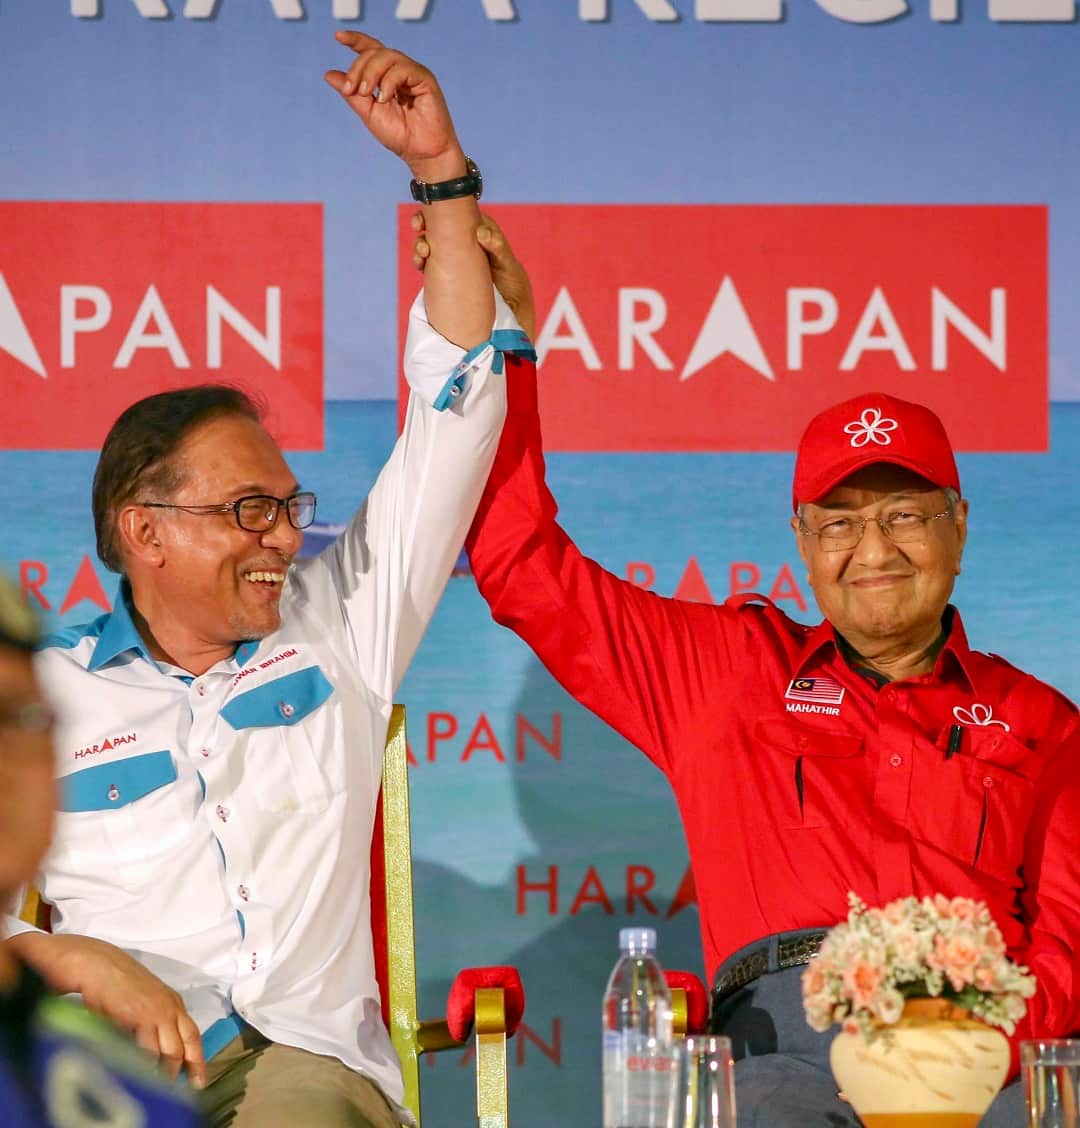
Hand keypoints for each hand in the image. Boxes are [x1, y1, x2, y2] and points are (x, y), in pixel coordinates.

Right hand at [30, 934, 205, 1087]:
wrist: (99, 966)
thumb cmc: (118, 985)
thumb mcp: (144, 1001)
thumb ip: (153, 1023)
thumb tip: (155, 1054)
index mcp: (174, 1004)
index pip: (193, 1035)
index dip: (197, 1060)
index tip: (199, 1081)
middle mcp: (171, 1008)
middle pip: (185, 1046)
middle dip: (184, 1071)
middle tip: (182, 1092)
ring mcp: (157, 1012)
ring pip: (168, 1053)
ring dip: (162, 1074)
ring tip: (155, 1089)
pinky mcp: (140, 1017)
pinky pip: (147, 1050)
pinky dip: (145, 1066)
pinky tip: (140, 1076)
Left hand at [325, 32, 463, 179]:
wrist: (422, 154)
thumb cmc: (400, 136)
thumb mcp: (369, 113)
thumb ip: (352, 94)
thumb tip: (328, 74)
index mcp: (387, 76)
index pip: (371, 50)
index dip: (355, 40)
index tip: (337, 37)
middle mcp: (401, 71)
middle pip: (375, 52)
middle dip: (359, 68)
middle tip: (351, 89)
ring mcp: (414, 73)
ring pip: (387, 56)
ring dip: (371, 73)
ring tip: (366, 93)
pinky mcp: (425, 79)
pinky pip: (402, 69)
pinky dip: (388, 82)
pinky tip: (384, 99)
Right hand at [412, 211, 536, 340]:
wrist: (510, 303)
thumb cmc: (511, 278)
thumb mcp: (506, 262)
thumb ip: (497, 246)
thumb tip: (481, 233)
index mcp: (477, 229)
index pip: (456, 214)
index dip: (439, 210)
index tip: (428, 215)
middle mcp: (463, 240)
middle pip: (438, 226)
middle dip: (423, 224)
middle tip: (418, 228)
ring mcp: (453, 256)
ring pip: (431, 244)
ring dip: (421, 246)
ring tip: (422, 253)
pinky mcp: (448, 272)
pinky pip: (431, 264)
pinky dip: (422, 263)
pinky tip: (420, 265)